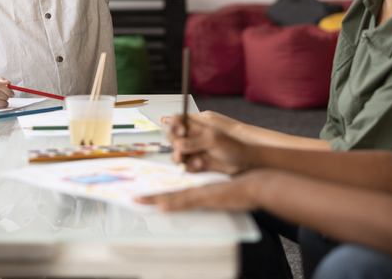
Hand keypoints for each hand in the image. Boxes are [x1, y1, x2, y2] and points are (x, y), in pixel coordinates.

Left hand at [136, 170, 269, 211]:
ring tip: (141, 201)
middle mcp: (199, 189)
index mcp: (201, 188)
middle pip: (171, 194)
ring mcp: (202, 193)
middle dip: (153, 197)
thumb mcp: (224, 192)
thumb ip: (214, 196)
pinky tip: (163, 207)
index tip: (148, 197)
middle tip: (135, 198)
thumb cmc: (244, 188)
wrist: (256, 183)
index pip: (177, 192)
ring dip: (157, 200)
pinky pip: (187, 203)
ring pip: (174, 197)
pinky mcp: (208, 198)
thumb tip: (208, 200)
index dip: (162, 196)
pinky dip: (174, 205)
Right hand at [164, 113, 252, 173]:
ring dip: (183, 158)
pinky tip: (202, 165)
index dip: (174, 124)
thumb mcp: (213, 139)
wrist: (243, 162)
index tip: (180, 131)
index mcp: (196, 125)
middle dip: (175, 143)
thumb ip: (194, 141)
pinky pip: (185, 165)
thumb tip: (178, 144)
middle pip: (173, 137)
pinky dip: (191, 166)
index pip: (178, 120)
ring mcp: (192, 150)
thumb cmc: (232, 145)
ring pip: (177, 153)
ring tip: (197, 160)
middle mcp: (192, 137)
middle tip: (182, 149)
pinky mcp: (194, 163)